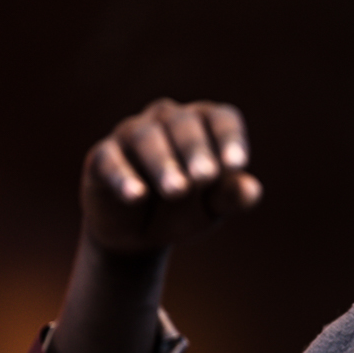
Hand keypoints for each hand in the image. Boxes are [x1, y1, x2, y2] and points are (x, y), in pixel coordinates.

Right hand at [80, 99, 262, 254]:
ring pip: (147, 138)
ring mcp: (132, 135)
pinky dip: (123, 176)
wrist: (140, 233)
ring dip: (163, 164)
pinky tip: (136, 195)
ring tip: (177, 191)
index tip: (236, 164)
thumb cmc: (186, 209)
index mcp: (204, 125)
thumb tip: (252, 191)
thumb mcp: (212, 207)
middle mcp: (168, 120)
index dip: (230, 138)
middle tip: (205, 177)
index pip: (221, 119)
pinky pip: (110, 160)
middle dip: (195, 150)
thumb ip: (231, 197)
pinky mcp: (101, 157)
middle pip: (184, 124)